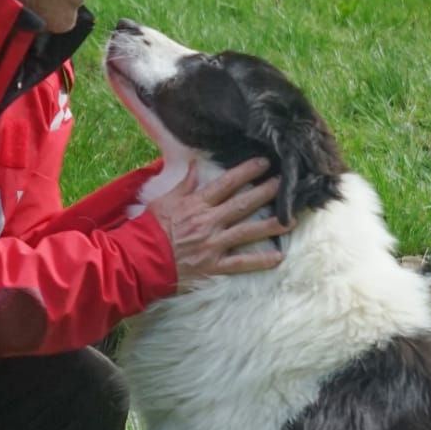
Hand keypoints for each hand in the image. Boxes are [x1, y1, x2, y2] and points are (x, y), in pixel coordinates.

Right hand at [146, 158, 288, 288]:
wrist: (138, 261)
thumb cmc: (148, 229)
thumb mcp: (163, 201)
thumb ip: (183, 184)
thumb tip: (196, 165)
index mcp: (196, 205)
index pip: (225, 184)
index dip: (246, 171)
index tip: (264, 162)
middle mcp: (208, 222)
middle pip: (242, 204)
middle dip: (266, 192)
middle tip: (287, 183)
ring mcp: (212, 245)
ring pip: (247, 232)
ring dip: (271, 225)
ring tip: (292, 219)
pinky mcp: (213, 266)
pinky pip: (240, 263)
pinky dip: (259, 261)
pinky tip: (278, 257)